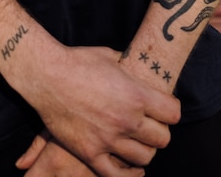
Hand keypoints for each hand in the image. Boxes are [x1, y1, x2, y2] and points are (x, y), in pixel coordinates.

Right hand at [15, 45, 178, 176]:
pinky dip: (127, 173)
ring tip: (137, 142)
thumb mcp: (111, 57)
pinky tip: (129, 166)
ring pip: (144, 158)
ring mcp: (109, 139)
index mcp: (136, 95)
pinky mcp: (91, 153)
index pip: (173, 114)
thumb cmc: (78, 61)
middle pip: (162, 139)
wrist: (47, 75)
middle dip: (159, 131)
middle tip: (150, 126)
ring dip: (144, 150)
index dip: (170, 110)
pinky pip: (117, 175)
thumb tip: (139, 70)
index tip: (164, 109)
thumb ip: (130, 69)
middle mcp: (127, 120)